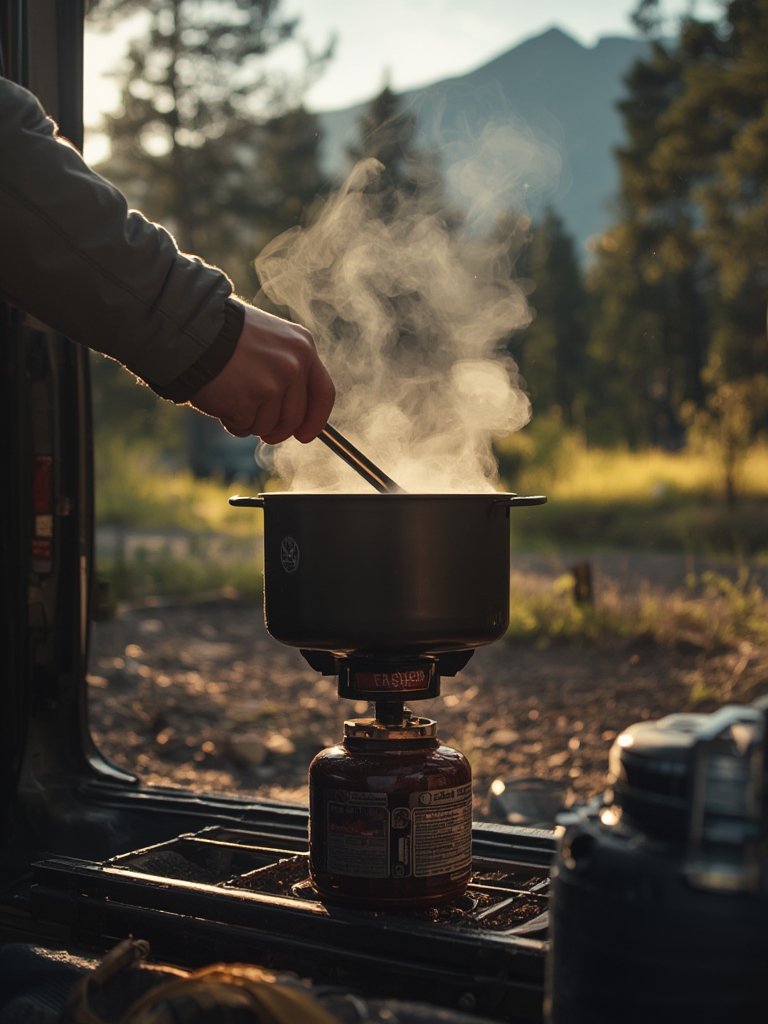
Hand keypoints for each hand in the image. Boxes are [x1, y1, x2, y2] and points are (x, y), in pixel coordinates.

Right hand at [189, 303, 334, 443]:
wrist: (190, 328)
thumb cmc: (224, 335)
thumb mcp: (270, 340)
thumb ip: (288, 369)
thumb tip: (299, 414)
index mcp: (302, 346)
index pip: (324, 393)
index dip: (316, 420)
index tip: (305, 435)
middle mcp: (293, 365)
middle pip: (295, 418)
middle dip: (276, 430)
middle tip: (259, 427)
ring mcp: (272, 384)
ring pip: (268, 426)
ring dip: (249, 421)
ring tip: (231, 394)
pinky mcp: (248, 401)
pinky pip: (244, 427)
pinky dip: (231, 421)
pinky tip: (220, 397)